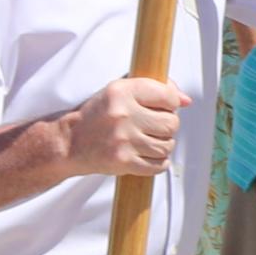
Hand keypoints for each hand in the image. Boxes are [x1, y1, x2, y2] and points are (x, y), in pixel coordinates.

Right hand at [57, 76, 181, 180]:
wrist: (69, 142)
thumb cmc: (97, 114)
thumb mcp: (119, 91)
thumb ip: (154, 89)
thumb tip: (186, 100)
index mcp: (122, 91)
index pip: (169, 96)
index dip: (172, 103)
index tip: (164, 108)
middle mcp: (123, 114)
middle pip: (172, 123)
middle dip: (168, 127)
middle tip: (155, 127)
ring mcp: (123, 140)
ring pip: (167, 145)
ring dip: (163, 145)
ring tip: (150, 142)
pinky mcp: (123, 162)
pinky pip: (158, 165)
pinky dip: (158, 163)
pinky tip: (148, 155)